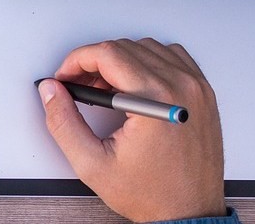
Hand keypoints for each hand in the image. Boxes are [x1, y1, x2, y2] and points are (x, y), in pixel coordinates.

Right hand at [38, 39, 224, 222]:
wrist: (188, 212)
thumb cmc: (152, 194)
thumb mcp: (92, 163)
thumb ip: (63, 122)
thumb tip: (51, 92)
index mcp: (155, 100)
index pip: (108, 53)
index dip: (77, 60)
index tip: (66, 76)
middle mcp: (181, 87)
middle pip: (126, 47)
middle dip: (94, 61)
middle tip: (81, 86)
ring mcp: (196, 89)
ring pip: (148, 47)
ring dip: (121, 60)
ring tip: (107, 89)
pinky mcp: (203, 94)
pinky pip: (174, 57)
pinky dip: (149, 61)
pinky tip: (135, 83)